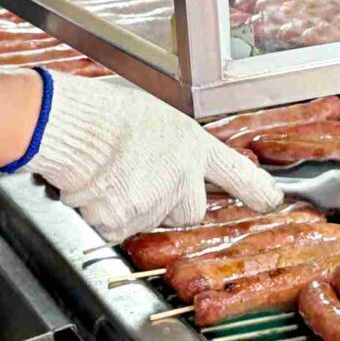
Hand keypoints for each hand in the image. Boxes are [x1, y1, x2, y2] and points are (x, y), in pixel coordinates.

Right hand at [26, 74, 283, 241]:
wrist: (68, 122)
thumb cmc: (99, 110)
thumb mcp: (150, 115)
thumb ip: (170, 143)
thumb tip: (168, 155)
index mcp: (191, 143)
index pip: (234, 171)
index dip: (254, 188)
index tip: (270, 200)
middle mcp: (181, 175)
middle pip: (188, 211)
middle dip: (166, 204)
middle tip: (135, 179)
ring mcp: (155, 201)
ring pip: (148, 221)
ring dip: (128, 208)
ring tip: (106, 175)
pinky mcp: (125, 220)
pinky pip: (116, 229)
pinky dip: (102, 217)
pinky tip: (93, 189)